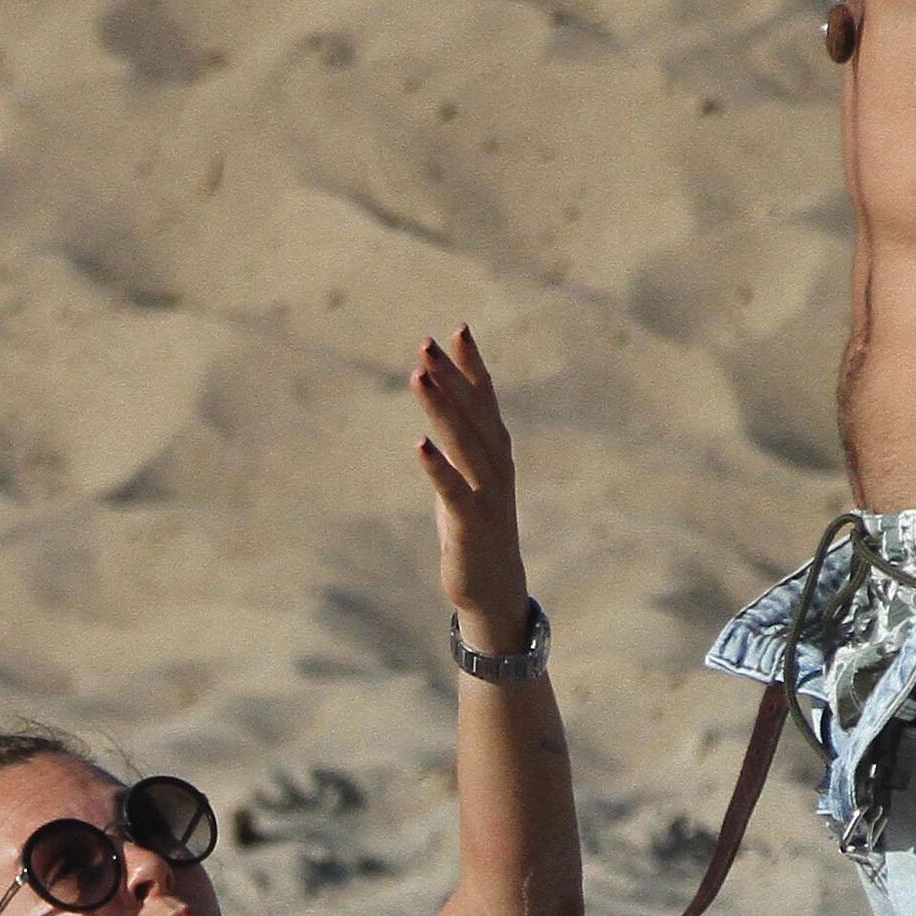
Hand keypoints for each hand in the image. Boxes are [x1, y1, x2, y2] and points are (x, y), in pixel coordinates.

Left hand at [412, 330, 533, 653]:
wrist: (494, 587)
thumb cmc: (476, 526)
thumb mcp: (468, 475)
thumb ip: (461, 439)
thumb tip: (443, 400)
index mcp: (496, 450)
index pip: (485, 398)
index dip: (472, 364)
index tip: (457, 329)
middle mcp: (496, 465)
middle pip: (473, 412)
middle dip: (450, 376)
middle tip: (426, 342)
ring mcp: (487, 493)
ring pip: (463, 442)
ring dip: (441, 407)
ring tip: (418, 376)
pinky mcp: (471, 523)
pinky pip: (453, 489)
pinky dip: (437, 465)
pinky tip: (419, 443)